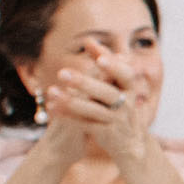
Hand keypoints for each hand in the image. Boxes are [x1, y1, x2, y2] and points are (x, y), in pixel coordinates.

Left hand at [42, 42, 148, 164]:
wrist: (131, 143)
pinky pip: (84, 124)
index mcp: (131, 89)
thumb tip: (90, 41)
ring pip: (93, 110)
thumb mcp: (119, 86)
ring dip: (71, 101)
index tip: (99, 58)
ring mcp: (117, 121)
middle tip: (62, 73)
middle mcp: (127, 105)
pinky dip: (68, 116)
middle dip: (84, 83)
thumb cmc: (122, 107)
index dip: (114, 67)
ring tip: (51, 91)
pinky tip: (53, 108)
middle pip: (106, 93)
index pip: (126, 75)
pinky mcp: (106, 134)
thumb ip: (106, 64)